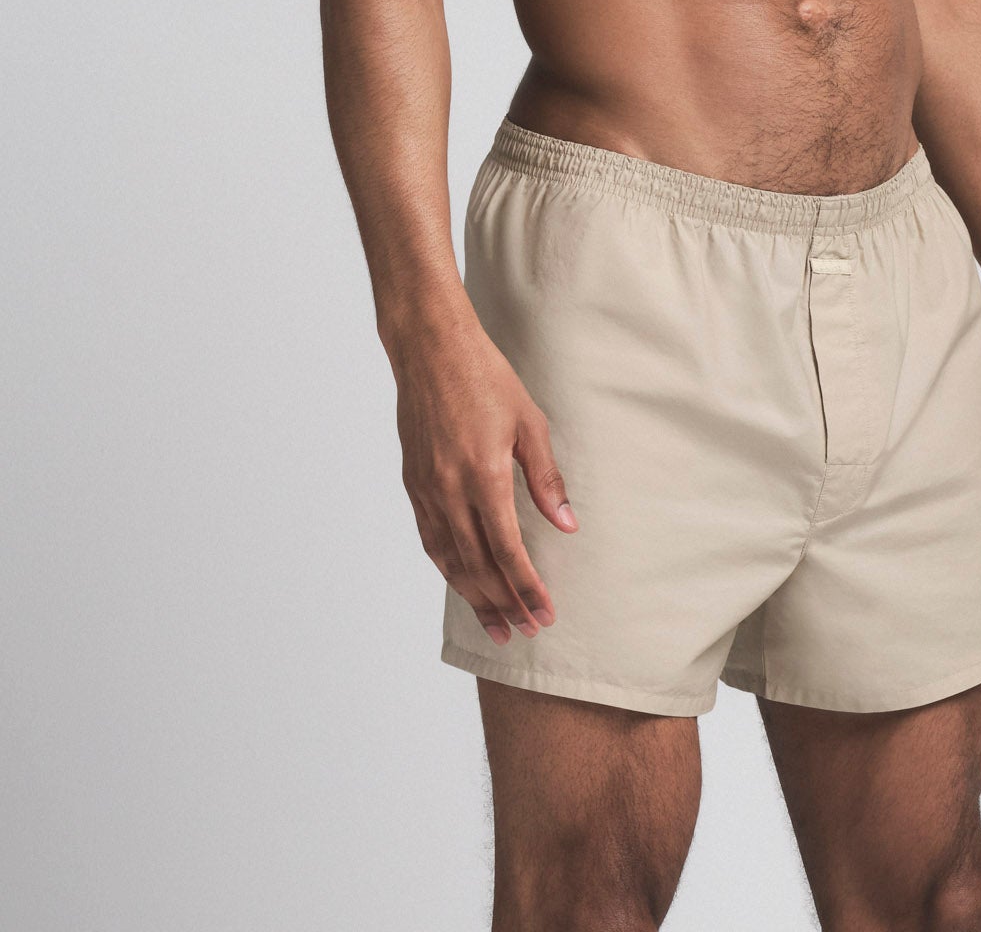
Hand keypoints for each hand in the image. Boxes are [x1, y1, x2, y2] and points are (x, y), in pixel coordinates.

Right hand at [391, 317, 576, 645]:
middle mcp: (450, 490)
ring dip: (474, 597)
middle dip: (504, 604)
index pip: (508, 552)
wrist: (431, 349)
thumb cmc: (486, 377)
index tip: (545, 615)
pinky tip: (462, 582)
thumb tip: (566, 525)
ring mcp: (427, 489)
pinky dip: (448, 568)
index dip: (527, 589)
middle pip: (479, 566)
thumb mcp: (529, 422)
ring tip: (495, 625)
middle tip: (525, 632)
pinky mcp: (413, 482)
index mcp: (484, 475)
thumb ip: (546, 478)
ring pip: (450, 560)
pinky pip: (430, 539)